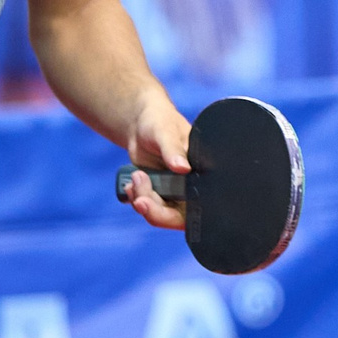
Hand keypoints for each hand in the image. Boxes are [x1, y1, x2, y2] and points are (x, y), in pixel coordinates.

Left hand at [117, 91, 193, 230]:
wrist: (141, 123)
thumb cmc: (160, 121)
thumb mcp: (166, 131)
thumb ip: (174, 149)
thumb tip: (183, 168)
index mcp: (204, 174)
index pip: (201, 207)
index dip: (181, 215)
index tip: (159, 206)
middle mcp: (192, 187)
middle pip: (177, 217)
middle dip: (156, 211)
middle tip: (140, 199)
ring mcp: (174, 192)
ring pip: (159, 213)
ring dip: (143, 200)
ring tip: (136, 177)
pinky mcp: (158, 193)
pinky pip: (147, 205)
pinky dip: (137, 197)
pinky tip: (132, 182)